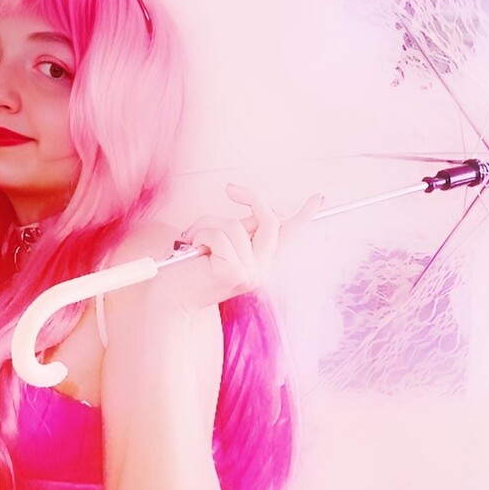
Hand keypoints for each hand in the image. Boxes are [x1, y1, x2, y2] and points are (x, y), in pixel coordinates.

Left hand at [171, 182, 323, 304]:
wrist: (170, 300)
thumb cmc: (188, 271)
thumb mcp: (218, 244)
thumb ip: (239, 230)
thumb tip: (255, 208)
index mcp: (259, 263)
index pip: (287, 237)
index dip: (304, 217)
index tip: (318, 199)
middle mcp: (260, 271)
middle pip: (269, 221)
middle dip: (251, 197)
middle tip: (231, 189)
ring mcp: (249, 274)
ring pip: (234, 226)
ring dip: (206, 224)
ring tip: (192, 240)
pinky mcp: (233, 272)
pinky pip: (219, 234)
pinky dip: (200, 233)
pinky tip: (191, 248)